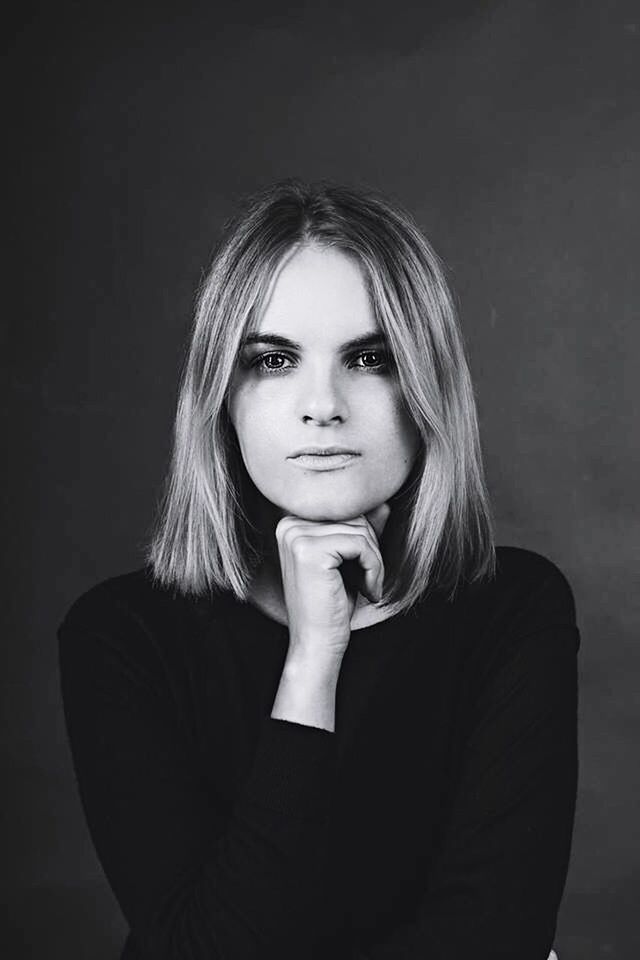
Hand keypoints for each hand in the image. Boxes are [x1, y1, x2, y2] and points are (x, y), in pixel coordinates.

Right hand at [274, 502, 390, 662]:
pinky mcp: (309, 551)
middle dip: (372, 548)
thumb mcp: (350, 559)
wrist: (317, 643)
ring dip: (376, 561)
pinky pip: (360, 544)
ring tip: (370, 586)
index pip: (345, 510)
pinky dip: (374, 568)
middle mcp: (288, 524)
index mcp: (292, 522)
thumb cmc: (333, 602)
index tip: (368, 567)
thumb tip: (382, 501)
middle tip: (372, 579)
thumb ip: (361, 530)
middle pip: (354, 516)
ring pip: (361, 530)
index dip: (366, 537)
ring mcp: (296, 536)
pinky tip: (368, 590)